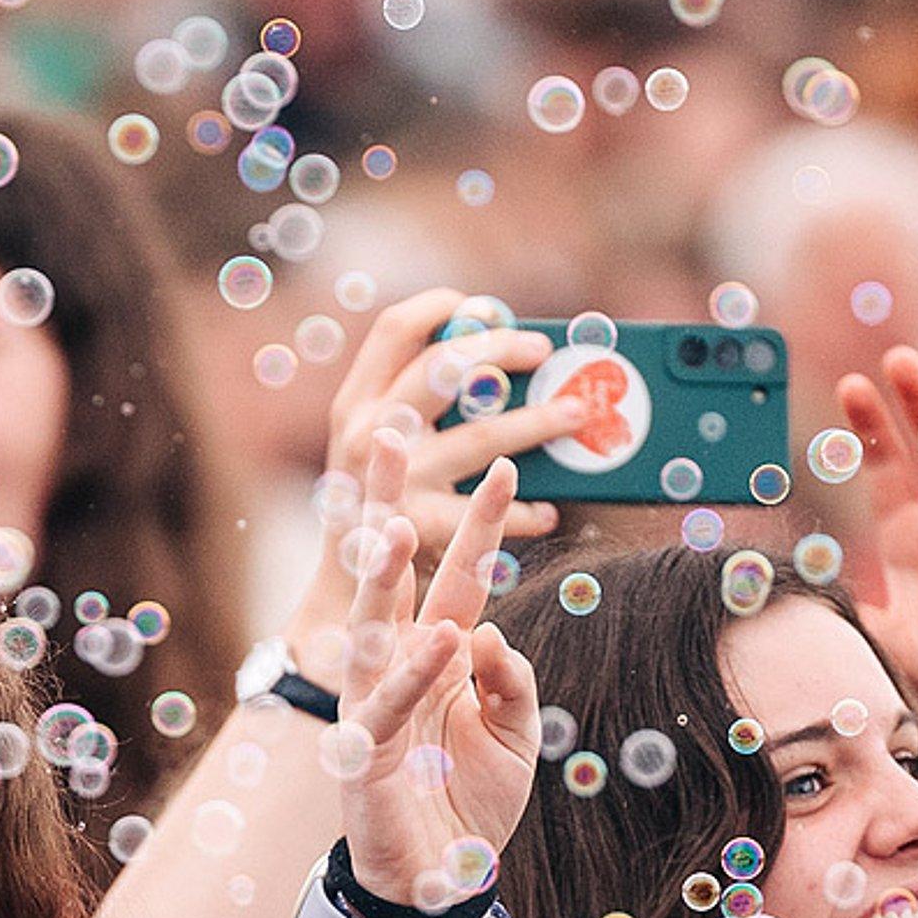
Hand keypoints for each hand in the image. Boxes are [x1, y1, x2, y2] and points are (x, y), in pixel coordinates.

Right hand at [289, 290, 592, 657]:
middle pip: (441, 371)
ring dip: (536, 422)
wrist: (341, 613)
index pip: (393, 332)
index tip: (481, 305)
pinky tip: (549, 510)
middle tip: (544, 349)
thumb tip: (501, 363)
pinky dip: (525, 510)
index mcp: (353, 408)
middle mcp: (366, 439)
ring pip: (479, 438)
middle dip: (499, 350)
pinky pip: (490, 513)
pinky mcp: (422, 535)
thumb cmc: (378, 525)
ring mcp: (394, 484)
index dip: (440, 308)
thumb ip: (421, 414)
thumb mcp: (379, 460)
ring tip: (576, 416)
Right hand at [330, 430, 539, 902]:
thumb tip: (488, 631)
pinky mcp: (362, 752)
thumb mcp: (514, 735)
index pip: (457, 575)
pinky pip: (386, 703)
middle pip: (393, 572)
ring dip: (380, 572)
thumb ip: (512, 682)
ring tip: (395, 522)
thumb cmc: (470, 800)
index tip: (506, 467)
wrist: (436, 883)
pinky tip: (440, 637)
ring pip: (371, 625)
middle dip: (389, 503)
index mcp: (439, 655)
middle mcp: (399, 665)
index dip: (479, 524)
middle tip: (390, 433)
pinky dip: (415, 672)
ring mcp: (374, 703)